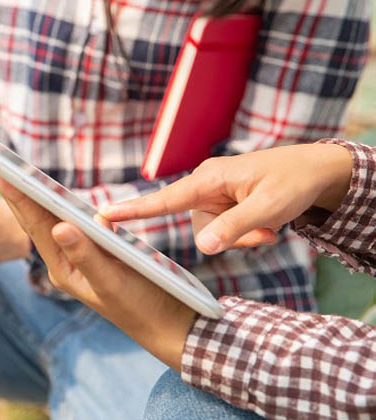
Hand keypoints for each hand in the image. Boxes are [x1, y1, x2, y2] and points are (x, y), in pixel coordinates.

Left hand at [0, 172, 194, 369]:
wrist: (168, 326)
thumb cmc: (141, 307)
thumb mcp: (112, 281)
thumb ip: (86, 255)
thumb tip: (60, 226)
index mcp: (63, 269)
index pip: (35, 226)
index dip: (17, 196)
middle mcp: (66, 262)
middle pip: (37, 221)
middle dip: (17, 193)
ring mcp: (81, 258)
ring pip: (54, 221)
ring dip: (36, 198)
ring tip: (15, 174)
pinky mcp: (98, 254)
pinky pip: (75, 224)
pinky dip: (64, 206)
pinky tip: (56, 195)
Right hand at [101, 143, 353, 254]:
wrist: (317, 171)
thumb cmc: (293, 182)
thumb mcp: (269, 208)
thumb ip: (235, 228)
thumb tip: (203, 248)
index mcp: (208, 179)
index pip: (163, 199)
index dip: (133, 211)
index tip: (102, 216)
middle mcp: (205, 186)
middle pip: (200, 228)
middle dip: (232, 238)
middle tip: (266, 234)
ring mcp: (214, 196)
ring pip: (213, 233)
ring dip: (243, 237)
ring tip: (271, 227)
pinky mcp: (223, 204)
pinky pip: (224, 230)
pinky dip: (246, 234)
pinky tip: (268, 226)